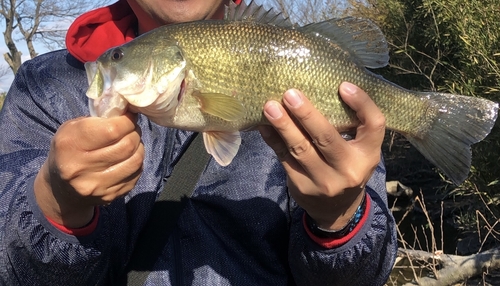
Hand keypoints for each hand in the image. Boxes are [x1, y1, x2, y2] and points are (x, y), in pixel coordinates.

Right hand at [34, 112, 143, 227]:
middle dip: (134, 132)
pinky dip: (137, 163)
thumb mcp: (72, 129)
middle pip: (127, 145)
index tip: (128, 116)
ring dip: (139, 147)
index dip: (127, 120)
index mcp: (69, 145)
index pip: (112, 129)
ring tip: (132, 142)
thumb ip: (97, 118)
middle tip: (131, 129)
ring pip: (136, 160)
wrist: (61, 189)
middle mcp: (81, 168)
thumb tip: (127, 109)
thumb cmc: (69, 150)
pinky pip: (136, 174)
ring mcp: (96, 185)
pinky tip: (128, 158)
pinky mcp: (109, 196)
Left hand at [259, 82, 384, 229]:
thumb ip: (349, 126)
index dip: (362, 104)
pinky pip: (284, 158)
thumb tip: (320, 87)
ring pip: (300, 149)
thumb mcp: (359, 150)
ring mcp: (323, 181)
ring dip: (283, 126)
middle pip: (326, 138)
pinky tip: (264, 125)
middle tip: (290, 94)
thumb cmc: (347, 167)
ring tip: (270, 107)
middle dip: (306, 115)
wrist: (336, 210)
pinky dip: (273, 139)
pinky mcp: (301, 185)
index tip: (344, 85)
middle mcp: (348, 169)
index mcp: (368, 155)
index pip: (374, 125)